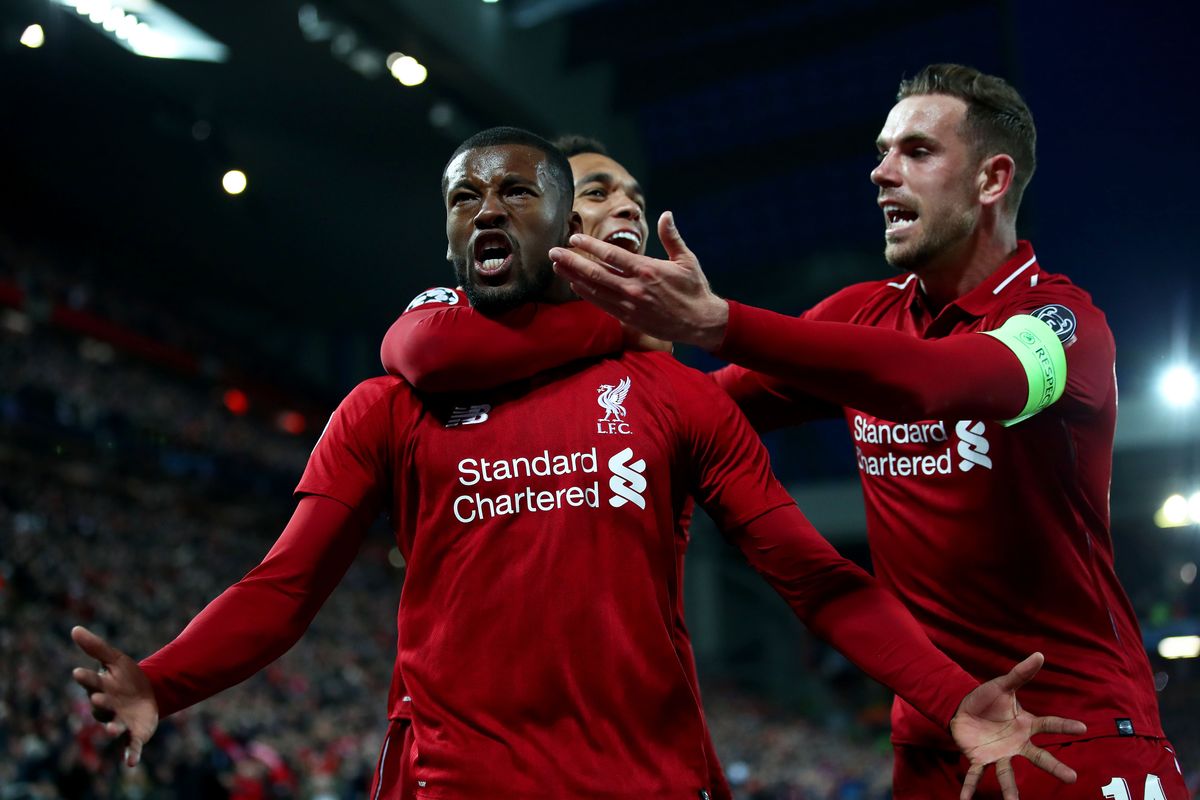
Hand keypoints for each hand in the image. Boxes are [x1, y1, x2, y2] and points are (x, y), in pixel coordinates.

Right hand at [70, 625, 158, 766]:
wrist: (151, 693)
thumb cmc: (126, 677)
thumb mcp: (115, 660)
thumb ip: (96, 647)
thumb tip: (75, 629)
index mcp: (101, 688)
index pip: (91, 682)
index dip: (85, 678)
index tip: (78, 671)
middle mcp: (108, 707)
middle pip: (102, 706)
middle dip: (100, 703)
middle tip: (98, 699)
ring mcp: (121, 721)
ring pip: (114, 727)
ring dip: (113, 728)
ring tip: (114, 730)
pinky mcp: (135, 734)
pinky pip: (132, 746)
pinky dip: (131, 754)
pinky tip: (131, 762)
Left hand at [550, 211, 729, 350]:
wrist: (700, 323)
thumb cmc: (694, 289)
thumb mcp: (687, 259)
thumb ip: (672, 237)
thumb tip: (666, 214)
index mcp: (647, 269)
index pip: (611, 255)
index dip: (589, 246)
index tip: (573, 239)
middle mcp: (634, 287)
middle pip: (595, 273)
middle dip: (571, 262)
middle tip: (553, 253)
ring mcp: (629, 305)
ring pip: (594, 290)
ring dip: (573, 278)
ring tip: (556, 267)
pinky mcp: (629, 318)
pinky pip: (602, 305)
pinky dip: (586, 295)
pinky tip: (575, 286)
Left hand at [950, 652, 1086, 799]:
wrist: (961, 709)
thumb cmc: (986, 699)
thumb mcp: (1003, 685)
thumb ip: (1021, 674)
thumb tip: (1039, 654)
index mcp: (1025, 725)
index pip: (1049, 725)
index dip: (1064, 725)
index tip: (1082, 727)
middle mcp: (1016, 744)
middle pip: (1038, 757)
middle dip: (1054, 767)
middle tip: (1072, 778)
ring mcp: (999, 754)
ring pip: (1007, 774)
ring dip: (1010, 790)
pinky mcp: (979, 759)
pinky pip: (975, 775)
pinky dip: (970, 788)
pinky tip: (964, 799)